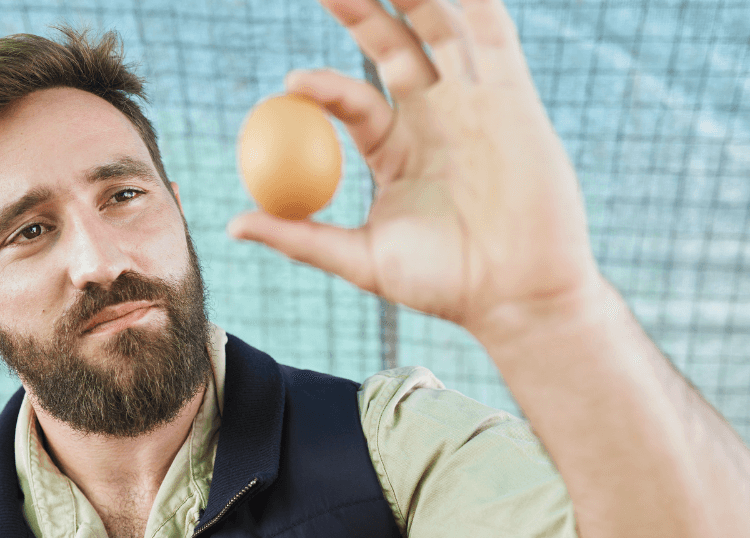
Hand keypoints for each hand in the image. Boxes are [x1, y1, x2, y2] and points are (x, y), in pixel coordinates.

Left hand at [228, 0, 601, 339]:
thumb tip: (232, 226)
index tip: (291, 84)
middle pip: (390, 46)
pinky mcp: (514, 98)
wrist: (517, 296)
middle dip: (359, 11)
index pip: (352, 100)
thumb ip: (302, 238)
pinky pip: (493, 38)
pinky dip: (476, 3)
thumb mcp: (364, 260)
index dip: (322, 86)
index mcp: (395, 149)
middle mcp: (433, 116)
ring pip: (438, 30)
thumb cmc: (443, 285)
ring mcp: (474, 102)